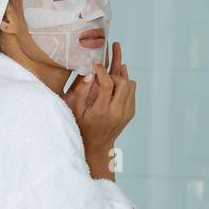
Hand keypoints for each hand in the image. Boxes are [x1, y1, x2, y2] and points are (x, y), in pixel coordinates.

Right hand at [63, 41, 135, 167]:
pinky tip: (117, 82)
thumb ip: (81, 92)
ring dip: (121, 79)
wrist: (97, 145)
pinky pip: (132, 92)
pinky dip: (125, 86)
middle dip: (113, 75)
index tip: (96, 63)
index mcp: (102, 111)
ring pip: (131, 85)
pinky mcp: (131, 112)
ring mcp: (126, 112)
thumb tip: (90, 74)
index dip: (102, 70)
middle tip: (104, 75)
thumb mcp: (76, 111)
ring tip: (110, 77)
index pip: (107, 84)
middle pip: (124, 83)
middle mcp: (117, 112)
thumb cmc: (83, 128)